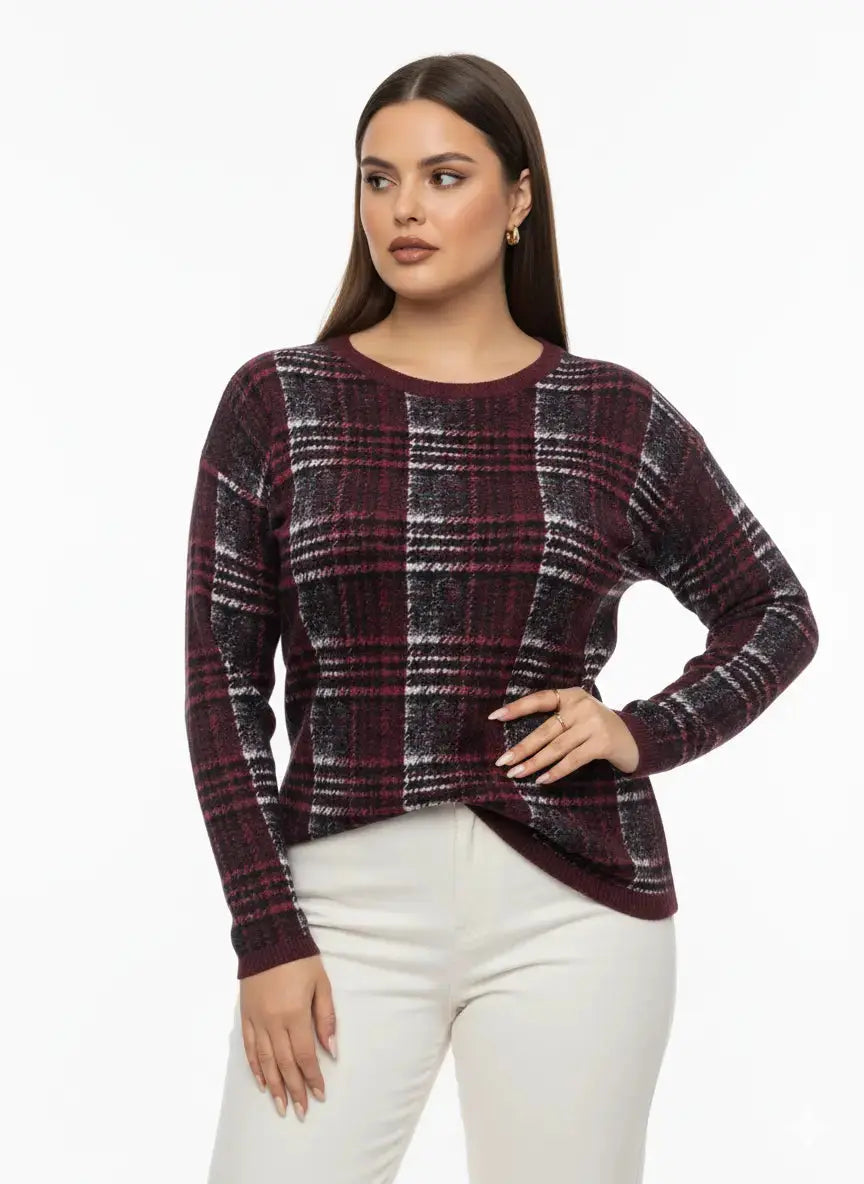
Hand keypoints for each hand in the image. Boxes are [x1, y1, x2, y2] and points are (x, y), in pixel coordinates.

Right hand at [239, 954, 336, 1120]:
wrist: (267, 938)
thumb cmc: (300, 959)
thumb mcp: (321, 984)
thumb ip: (326, 1017)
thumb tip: (332, 1050)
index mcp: (294, 1014)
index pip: (305, 1055)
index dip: (313, 1077)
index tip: (319, 1095)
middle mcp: (273, 1022)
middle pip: (285, 1064)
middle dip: (294, 1089)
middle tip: (301, 1111)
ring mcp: (257, 1020)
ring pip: (265, 1061)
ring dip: (274, 1086)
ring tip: (281, 1106)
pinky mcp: (246, 1016)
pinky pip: (250, 1048)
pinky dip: (256, 1067)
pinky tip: (262, 1082)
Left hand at [489, 687, 639, 780]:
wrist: (636, 738)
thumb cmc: (598, 728)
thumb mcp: (579, 714)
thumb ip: (557, 718)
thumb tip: (521, 740)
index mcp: (572, 695)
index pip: (540, 699)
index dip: (517, 708)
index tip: (495, 717)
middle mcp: (582, 706)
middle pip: (545, 730)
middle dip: (521, 748)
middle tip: (502, 761)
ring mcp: (594, 723)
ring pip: (556, 747)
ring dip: (534, 763)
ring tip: (517, 774)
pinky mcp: (603, 742)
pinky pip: (573, 760)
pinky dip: (556, 771)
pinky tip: (542, 780)